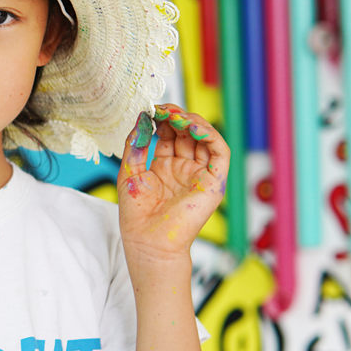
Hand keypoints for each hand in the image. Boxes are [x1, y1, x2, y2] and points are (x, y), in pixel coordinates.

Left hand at [116, 104, 228, 258]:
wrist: (147, 242)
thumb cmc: (137, 214)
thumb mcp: (130, 171)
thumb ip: (136, 144)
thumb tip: (141, 118)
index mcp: (166, 166)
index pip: (170, 133)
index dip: (163, 119)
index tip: (151, 109)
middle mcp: (185, 168)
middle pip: (187, 132)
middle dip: (177, 116)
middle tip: (163, 108)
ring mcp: (200, 174)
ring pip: (205, 138)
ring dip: (193, 122)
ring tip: (175, 115)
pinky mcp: (213, 182)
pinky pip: (219, 153)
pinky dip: (210, 136)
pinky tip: (193, 127)